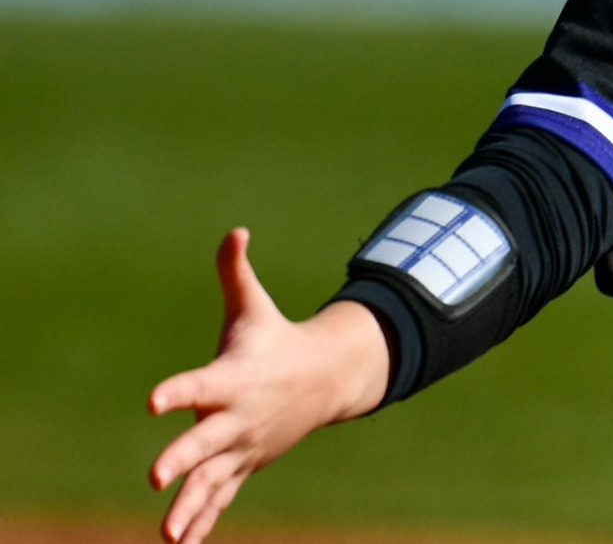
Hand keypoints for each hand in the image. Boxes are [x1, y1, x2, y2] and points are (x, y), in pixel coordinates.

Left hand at [149, 229, 390, 543]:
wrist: (327, 379)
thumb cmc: (277, 339)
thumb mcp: (254, 307)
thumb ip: (236, 273)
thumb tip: (234, 230)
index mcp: (232, 379)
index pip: (198, 385)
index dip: (176, 392)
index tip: (154, 401)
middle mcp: (236, 417)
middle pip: (205, 442)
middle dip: (182, 460)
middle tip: (155, 477)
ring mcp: (241, 446)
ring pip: (212, 481)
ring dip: (191, 507)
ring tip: (166, 534)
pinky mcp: (243, 464)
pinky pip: (221, 496)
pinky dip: (203, 520)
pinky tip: (181, 542)